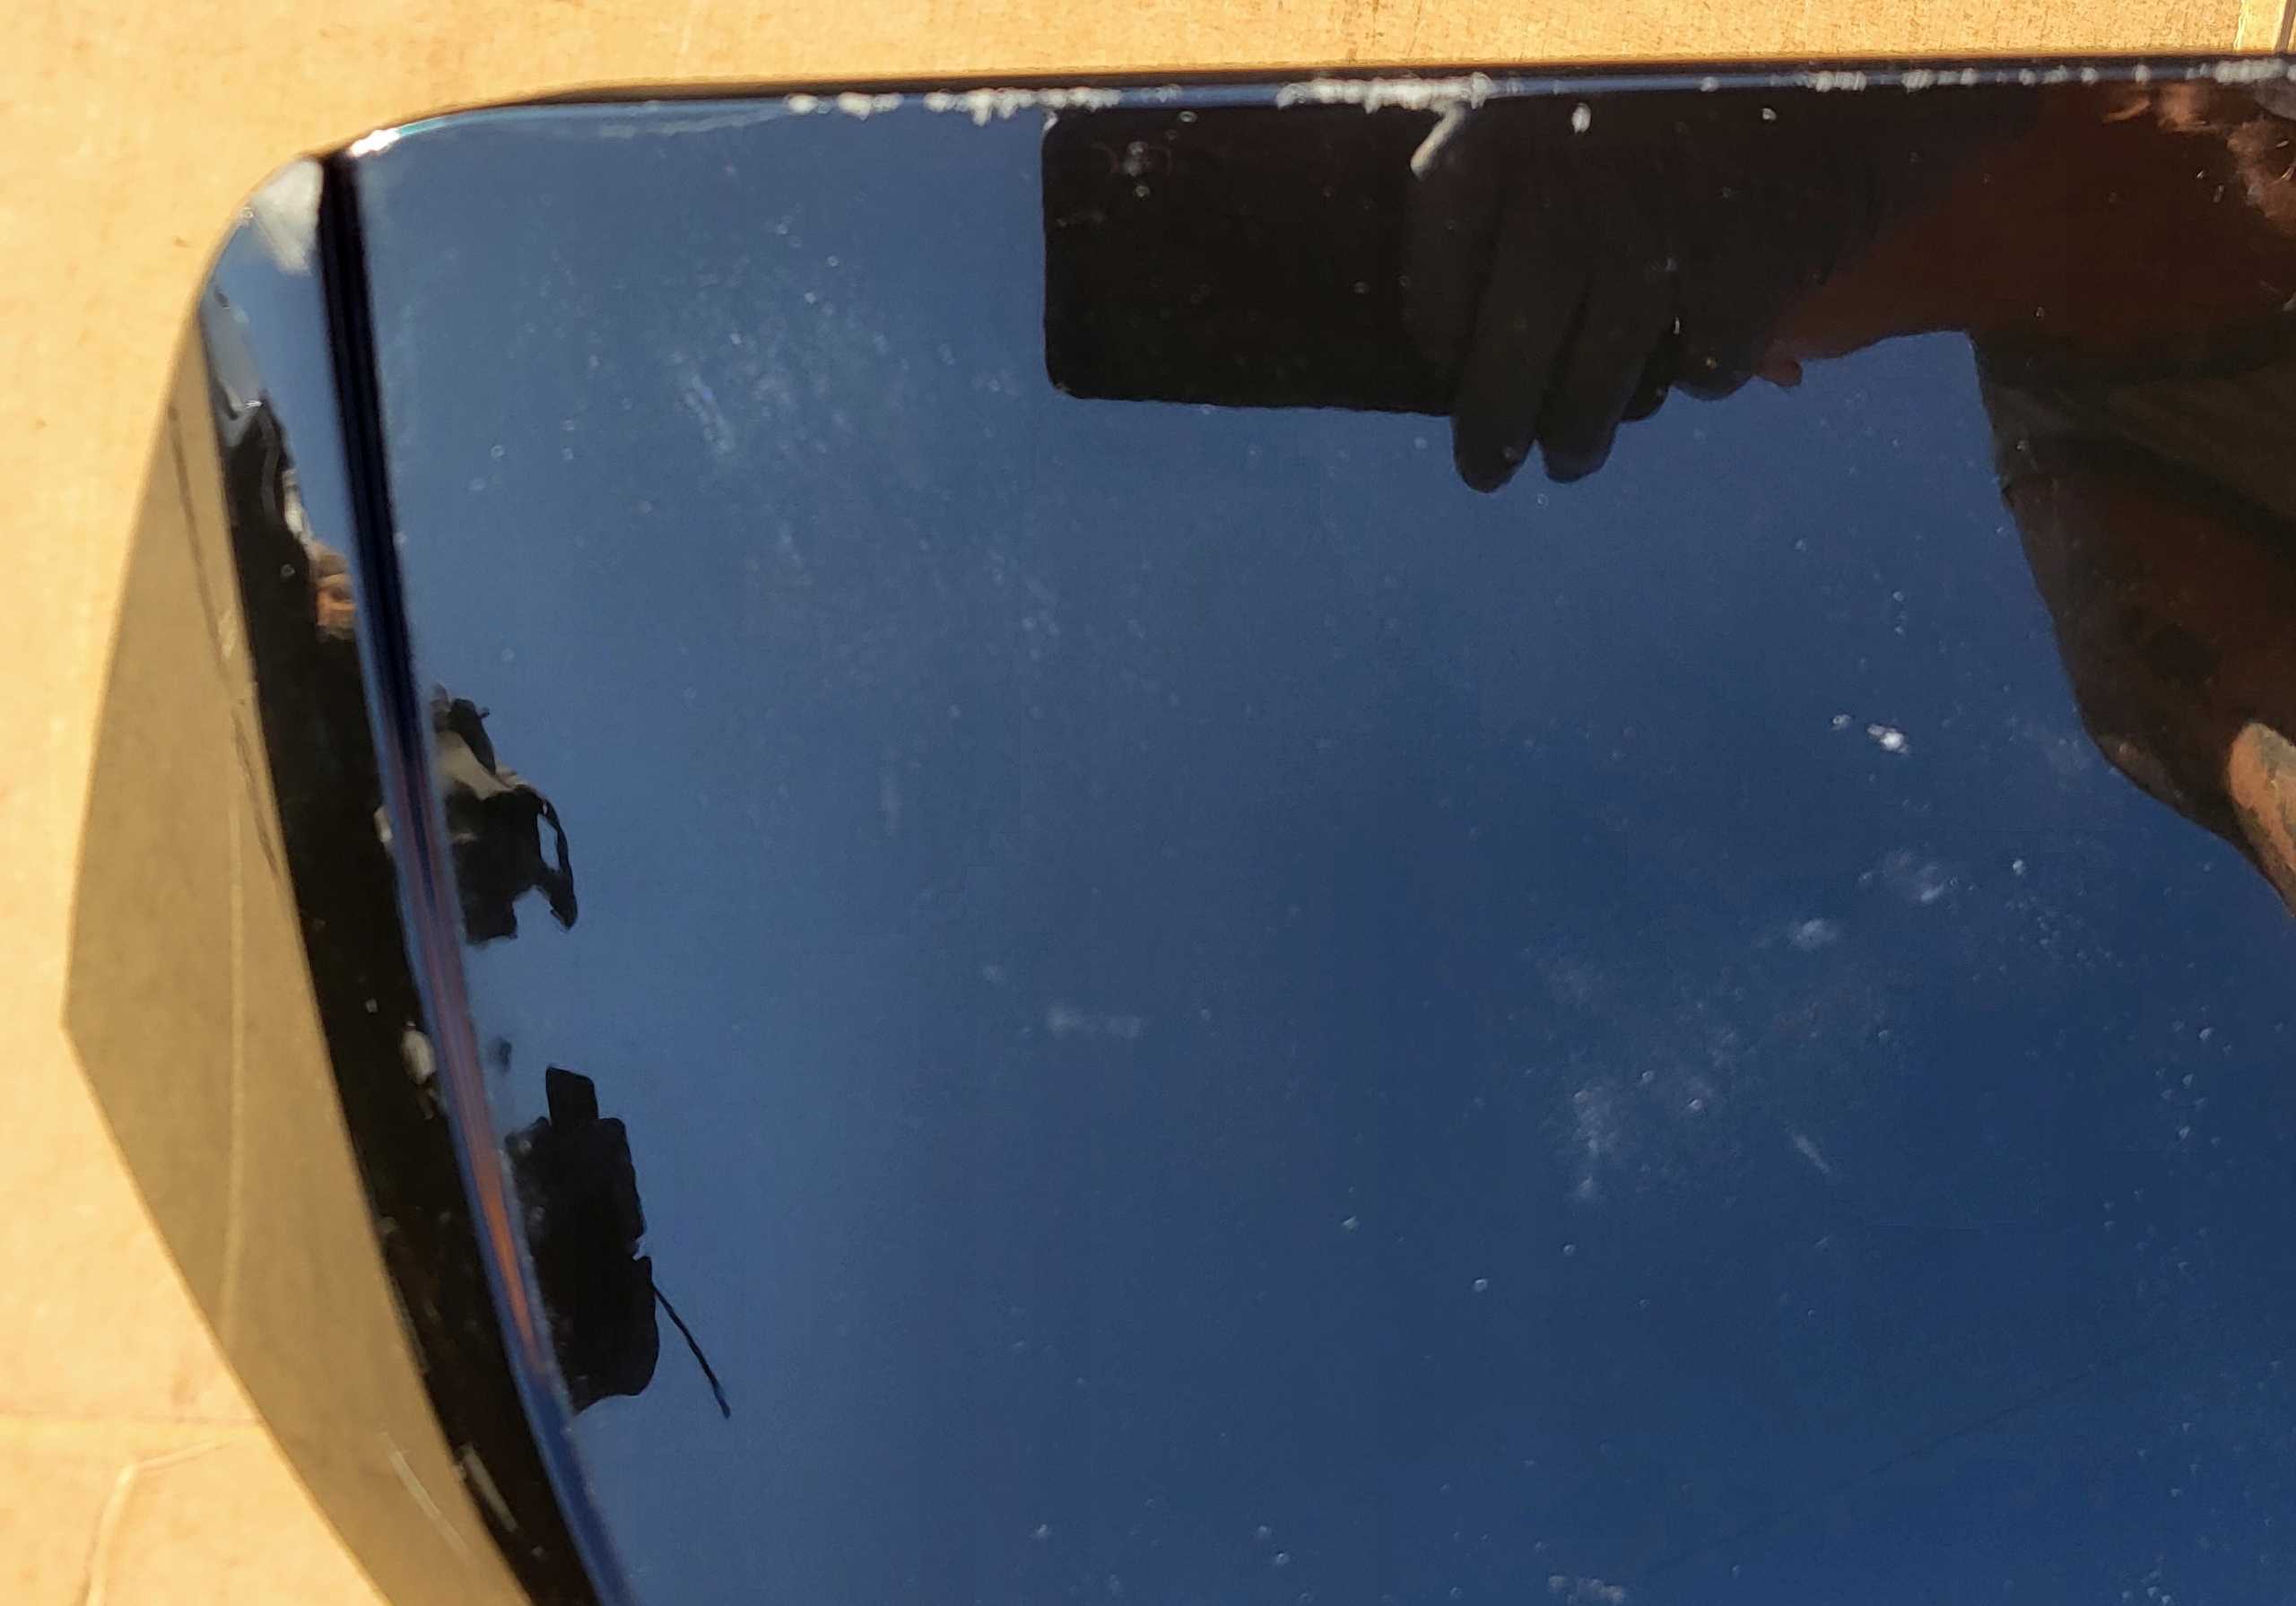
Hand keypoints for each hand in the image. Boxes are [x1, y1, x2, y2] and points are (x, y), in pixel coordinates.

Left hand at [1407, 87, 2031, 489]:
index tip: (1450, 368)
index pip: (1435, 288)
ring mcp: (1654, 237)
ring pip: (1591, 392)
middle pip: (1502, 361)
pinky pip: (1700, 374)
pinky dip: (1702, 373)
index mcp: (1499, 140)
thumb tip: (1463, 340)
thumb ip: (1516, 199)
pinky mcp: (1744, 272)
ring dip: (1578, 440)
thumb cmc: (1689, 89)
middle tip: (1486, 472)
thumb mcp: (1572, 111)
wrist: (1851, 49)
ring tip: (1571, 457)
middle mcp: (1561, 190)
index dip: (1441, 343)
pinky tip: (1703, 343)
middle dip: (1493, 434)